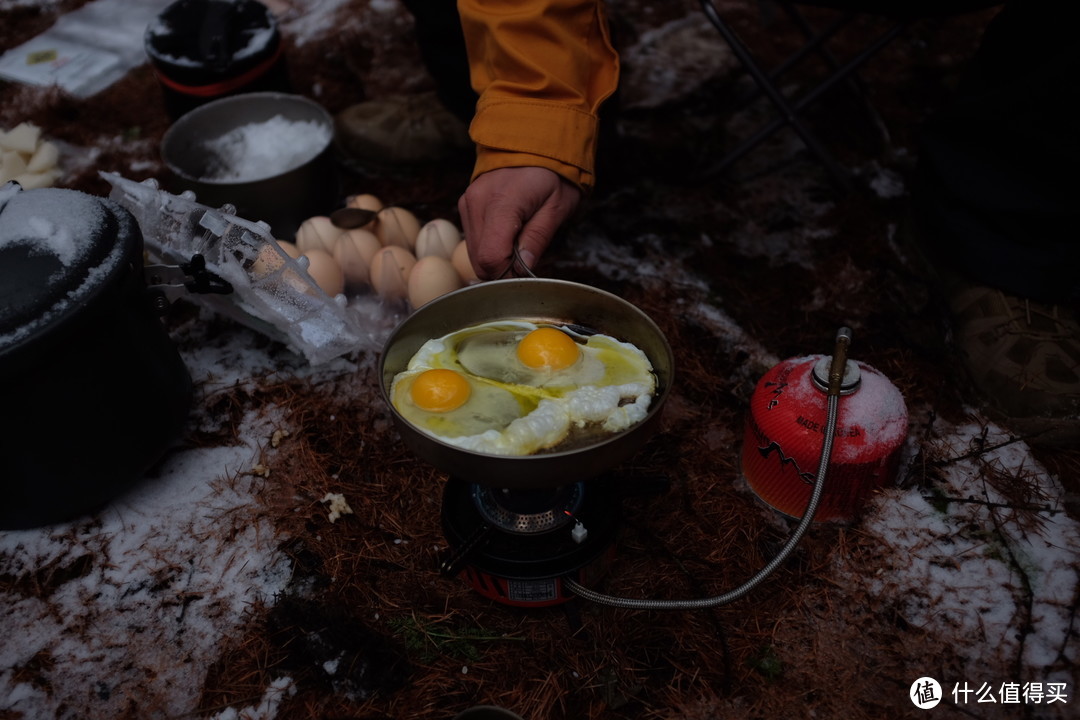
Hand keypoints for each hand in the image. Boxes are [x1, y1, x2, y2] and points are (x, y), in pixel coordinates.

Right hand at [457, 166, 581, 279]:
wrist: (535, 139)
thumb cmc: (552, 172)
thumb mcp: (557, 206)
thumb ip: (538, 238)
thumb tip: (522, 269)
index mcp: (502, 202)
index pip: (491, 258)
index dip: (509, 274)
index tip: (525, 272)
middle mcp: (478, 202)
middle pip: (480, 260)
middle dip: (502, 269)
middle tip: (526, 258)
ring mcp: (468, 202)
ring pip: (474, 253)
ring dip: (496, 257)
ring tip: (519, 241)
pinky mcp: (466, 204)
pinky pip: (473, 239)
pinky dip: (489, 245)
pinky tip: (507, 233)